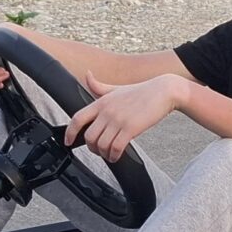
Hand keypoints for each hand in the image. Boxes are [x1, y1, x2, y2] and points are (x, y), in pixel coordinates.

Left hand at [64, 74, 185, 162]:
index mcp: (101, 102)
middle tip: (99, 151)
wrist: (163, 91)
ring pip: (101, 145)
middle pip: (89, 136)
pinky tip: (117, 156)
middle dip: (92, 148)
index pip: (77, 118)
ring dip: (104, 154)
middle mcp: (107, 111)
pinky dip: (114, 156)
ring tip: (110, 155)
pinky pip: (116, 148)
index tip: (68, 142)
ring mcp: (118, 120)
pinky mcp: (131, 128)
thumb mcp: (116, 87)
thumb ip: (99, 86)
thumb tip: (87, 75)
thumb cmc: (141, 91)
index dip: (69, 132)